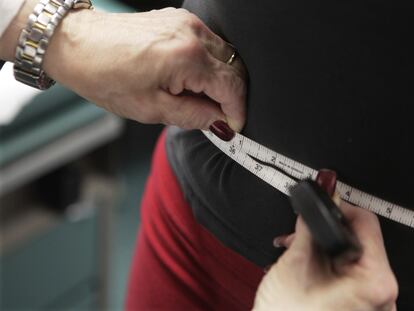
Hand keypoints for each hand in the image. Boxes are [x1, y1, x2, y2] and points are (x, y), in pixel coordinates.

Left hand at [41, 7, 245, 130]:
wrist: (78, 45)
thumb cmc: (106, 77)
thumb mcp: (151, 109)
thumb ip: (193, 116)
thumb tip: (219, 121)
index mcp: (187, 57)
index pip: (232, 86)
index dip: (237, 110)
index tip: (233, 126)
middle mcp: (192, 33)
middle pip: (234, 68)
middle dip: (231, 96)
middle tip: (217, 117)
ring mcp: (186, 22)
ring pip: (224, 56)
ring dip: (220, 81)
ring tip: (199, 100)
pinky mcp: (179, 19)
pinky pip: (209, 45)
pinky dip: (208, 66)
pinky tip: (192, 80)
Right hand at [253, 202, 397, 310]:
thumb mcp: (295, 264)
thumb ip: (307, 228)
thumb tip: (314, 205)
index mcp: (375, 282)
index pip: (367, 224)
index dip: (339, 210)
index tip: (321, 208)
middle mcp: (381, 296)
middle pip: (359, 242)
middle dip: (325, 234)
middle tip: (300, 236)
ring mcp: (371, 305)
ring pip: (351, 259)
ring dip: (322, 250)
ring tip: (296, 254)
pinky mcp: (359, 309)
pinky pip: (348, 277)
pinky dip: (327, 268)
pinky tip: (305, 267)